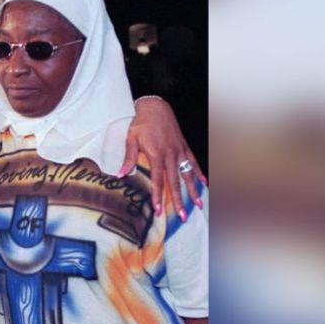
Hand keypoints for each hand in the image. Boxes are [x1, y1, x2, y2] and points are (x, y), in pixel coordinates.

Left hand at [121, 96, 206, 219]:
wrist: (156, 107)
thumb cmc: (141, 123)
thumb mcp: (131, 139)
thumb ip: (129, 158)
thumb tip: (121, 175)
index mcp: (156, 154)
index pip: (158, 180)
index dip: (158, 196)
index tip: (157, 210)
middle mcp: (170, 155)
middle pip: (175, 182)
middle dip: (179, 201)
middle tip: (183, 216)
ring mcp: (179, 151)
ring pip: (187, 174)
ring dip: (193, 190)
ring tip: (199, 205)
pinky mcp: (184, 147)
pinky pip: (193, 162)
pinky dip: (199, 173)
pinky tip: (204, 184)